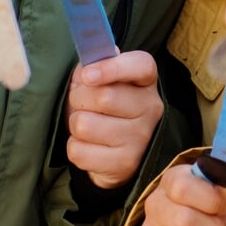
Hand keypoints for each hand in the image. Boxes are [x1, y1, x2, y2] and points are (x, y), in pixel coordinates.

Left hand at [66, 52, 162, 189]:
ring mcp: (140, 138)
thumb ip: (92, 64)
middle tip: (80, 103)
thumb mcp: (99, 80)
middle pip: (103, 97)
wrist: (113, 151)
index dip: (113, 67)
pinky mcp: (124, 164)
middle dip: (78, 98)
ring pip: (85, 125)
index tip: (88, 75)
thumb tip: (89, 61)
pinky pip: (78, 150)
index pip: (140, 66)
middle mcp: (150, 109)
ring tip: (86, 125)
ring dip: (75, 124)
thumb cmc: (103, 107)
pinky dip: (75, 146)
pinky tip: (89, 145)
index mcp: (145, 81)